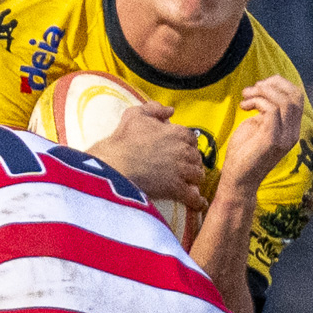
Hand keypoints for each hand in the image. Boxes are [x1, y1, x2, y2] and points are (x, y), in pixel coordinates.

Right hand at [91, 103, 206, 211]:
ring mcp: (181, 171)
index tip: (180, 151)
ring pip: (198, 176)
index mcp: (177, 132)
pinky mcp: (176, 189)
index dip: (187, 145)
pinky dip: (198, 201)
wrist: (114, 165)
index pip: (192, 139)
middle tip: (183, 168)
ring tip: (188, 183)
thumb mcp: (135, 115)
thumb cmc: (123, 140)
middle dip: (191, 162)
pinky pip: (194, 196)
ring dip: (194, 179)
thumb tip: (171, 110)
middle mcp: (183, 151)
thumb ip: (154, 108)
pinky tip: (198, 203)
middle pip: (197, 158)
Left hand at [220, 77, 303, 192]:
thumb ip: (265, 112)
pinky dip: (257, 102)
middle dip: (273, 84)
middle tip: (251, 88)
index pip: (297, 97)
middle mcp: (292, 133)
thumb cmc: (243, 153)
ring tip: (245, 96)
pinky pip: (272, 110)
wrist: (238, 180)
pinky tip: (244, 107)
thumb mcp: (257, 126)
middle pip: (295, 95)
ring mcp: (285, 137)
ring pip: (285, 101)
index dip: (280, 84)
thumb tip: (263, 92)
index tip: (259, 85)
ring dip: (262, 91)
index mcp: (291, 129)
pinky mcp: (272, 140)